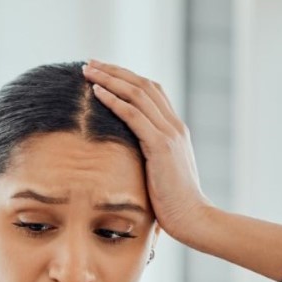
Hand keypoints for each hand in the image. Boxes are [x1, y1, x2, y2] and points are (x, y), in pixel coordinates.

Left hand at [81, 59, 211, 245]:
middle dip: (114, 71)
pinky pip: (134, 115)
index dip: (127, 78)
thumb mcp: (163, 172)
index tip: (104, 72)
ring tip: (87, 71)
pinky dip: (114, 100)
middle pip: (144, 85)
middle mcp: (175, 126)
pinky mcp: (161, 146)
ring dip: (110, 79)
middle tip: (89, 63)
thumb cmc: (175, 203)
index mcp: (176, 130)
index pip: (152, 91)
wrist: (194, 218)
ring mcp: (170, 134)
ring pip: (137, 94)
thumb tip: (128, 154)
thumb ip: (150, 155)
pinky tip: (97, 92)